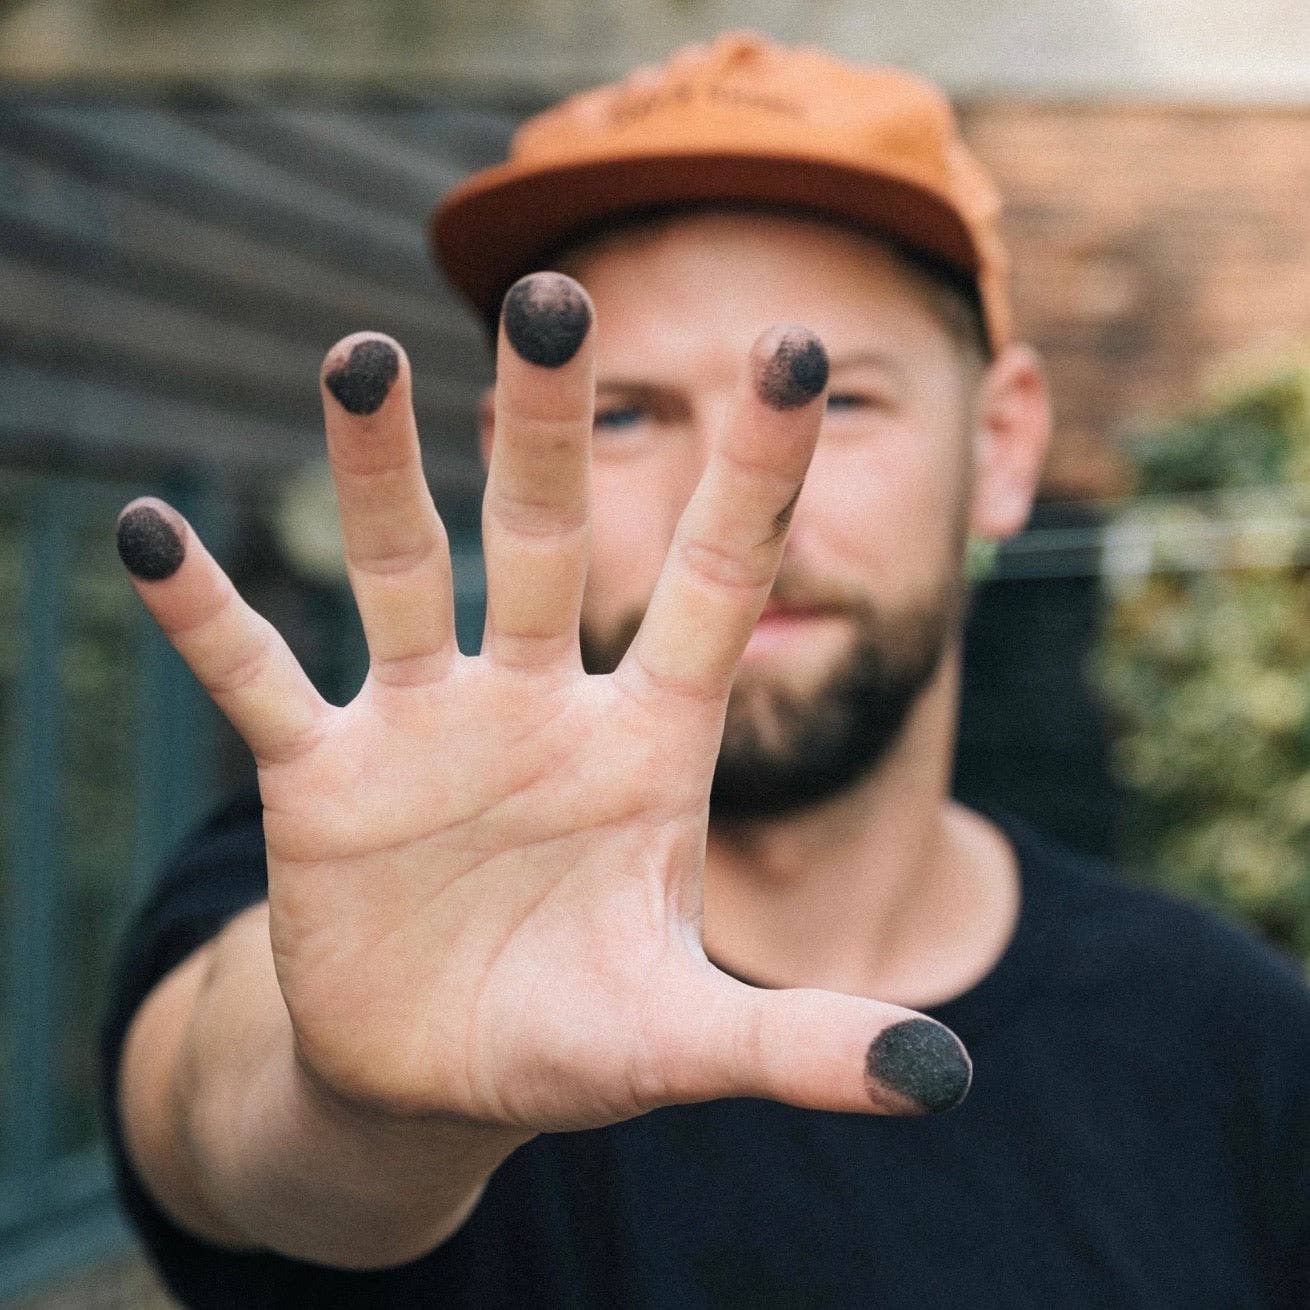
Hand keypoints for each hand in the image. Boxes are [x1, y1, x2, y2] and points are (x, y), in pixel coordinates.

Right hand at [115, 272, 969, 1133]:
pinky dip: (209, 615)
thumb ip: (801, 1045)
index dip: (757, 472)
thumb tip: (948, 1079)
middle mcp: (536, 704)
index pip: (713, 582)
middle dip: (547, 424)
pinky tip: (153, 536)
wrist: (441, 1073)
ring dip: (376, 474)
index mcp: (647, 742)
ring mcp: (425, 728)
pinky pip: (259, 676)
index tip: (796, 347)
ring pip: (403, 571)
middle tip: (553, 297)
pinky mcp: (322, 777)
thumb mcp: (683, 1040)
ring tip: (361, 360)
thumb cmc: (576, 1036)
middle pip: (544, 535)